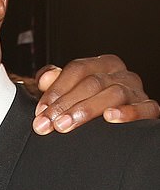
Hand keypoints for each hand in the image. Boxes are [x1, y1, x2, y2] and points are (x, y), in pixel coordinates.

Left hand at [32, 55, 159, 134]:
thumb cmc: (91, 104)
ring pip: (114, 94)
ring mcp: (136, 90)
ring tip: (67, 125)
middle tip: (48, 124)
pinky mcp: (149, 108)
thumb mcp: (72, 91)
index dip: (56, 90)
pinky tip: (110, 118)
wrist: (120, 123)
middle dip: (65, 105)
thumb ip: (56, 82)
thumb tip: (44, 78)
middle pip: (92, 83)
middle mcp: (120, 74)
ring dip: (87, 110)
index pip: (77, 69)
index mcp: (102, 64)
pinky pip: (144, 108)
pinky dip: (128, 113)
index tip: (40, 111)